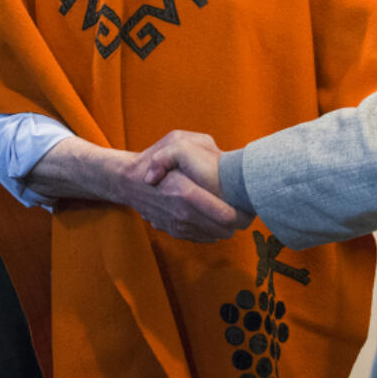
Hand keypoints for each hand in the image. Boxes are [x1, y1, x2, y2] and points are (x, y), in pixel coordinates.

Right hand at [119, 139, 252, 241]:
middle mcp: (183, 215)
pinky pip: (205, 237)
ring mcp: (178, 227)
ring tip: (230, 208)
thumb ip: (203, 146)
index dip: (244, 213)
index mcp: (186, 192)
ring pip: (217, 236)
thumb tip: (224, 160)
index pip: (226, 216)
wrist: (127, 182)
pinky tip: (214, 213)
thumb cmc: (154, 157)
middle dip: (240, 220)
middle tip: (245, 205)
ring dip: (227, 225)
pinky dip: (213, 228)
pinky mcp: (176, 233)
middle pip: (226, 230)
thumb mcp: (176, 140)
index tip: (249, 202)